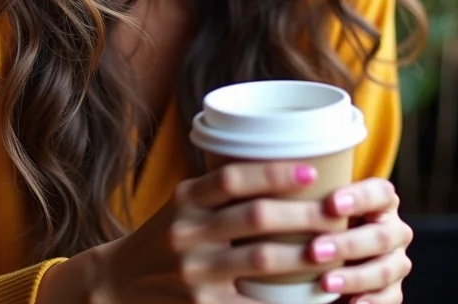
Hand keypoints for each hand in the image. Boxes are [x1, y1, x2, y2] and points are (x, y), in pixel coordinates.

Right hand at [90, 160, 354, 302]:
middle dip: (303, 216)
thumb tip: (287, 167)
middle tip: (337, 215)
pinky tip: (312, 292)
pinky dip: (287, 298)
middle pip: (255, 217)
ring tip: (336, 250)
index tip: (312, 172)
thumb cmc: (167, 237)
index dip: (274, 172)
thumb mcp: (183, 205)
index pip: (232, 177)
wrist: (120, 283)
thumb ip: (221, 191)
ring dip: (305, 255)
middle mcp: (186, 231)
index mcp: (184, 198)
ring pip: (262, 260)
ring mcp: (193, 271)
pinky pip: (255, 301)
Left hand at [304, 178, 413, 303]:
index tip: (331, 203)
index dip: (360, 197)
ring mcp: (396, 262)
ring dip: (354, 278)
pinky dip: (370, 302)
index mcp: (382, 201)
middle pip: (381, 236)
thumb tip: (280, 190)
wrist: (332, 258)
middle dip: (347, 244)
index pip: (380, 193)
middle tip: (315, 250)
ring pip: (384, 270)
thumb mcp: (320, 206)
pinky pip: (389, 299)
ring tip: (325, 283)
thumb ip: (312, 198)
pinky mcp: (393, 291)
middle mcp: (394, 230)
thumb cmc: (322, 222)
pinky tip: (350, 303)